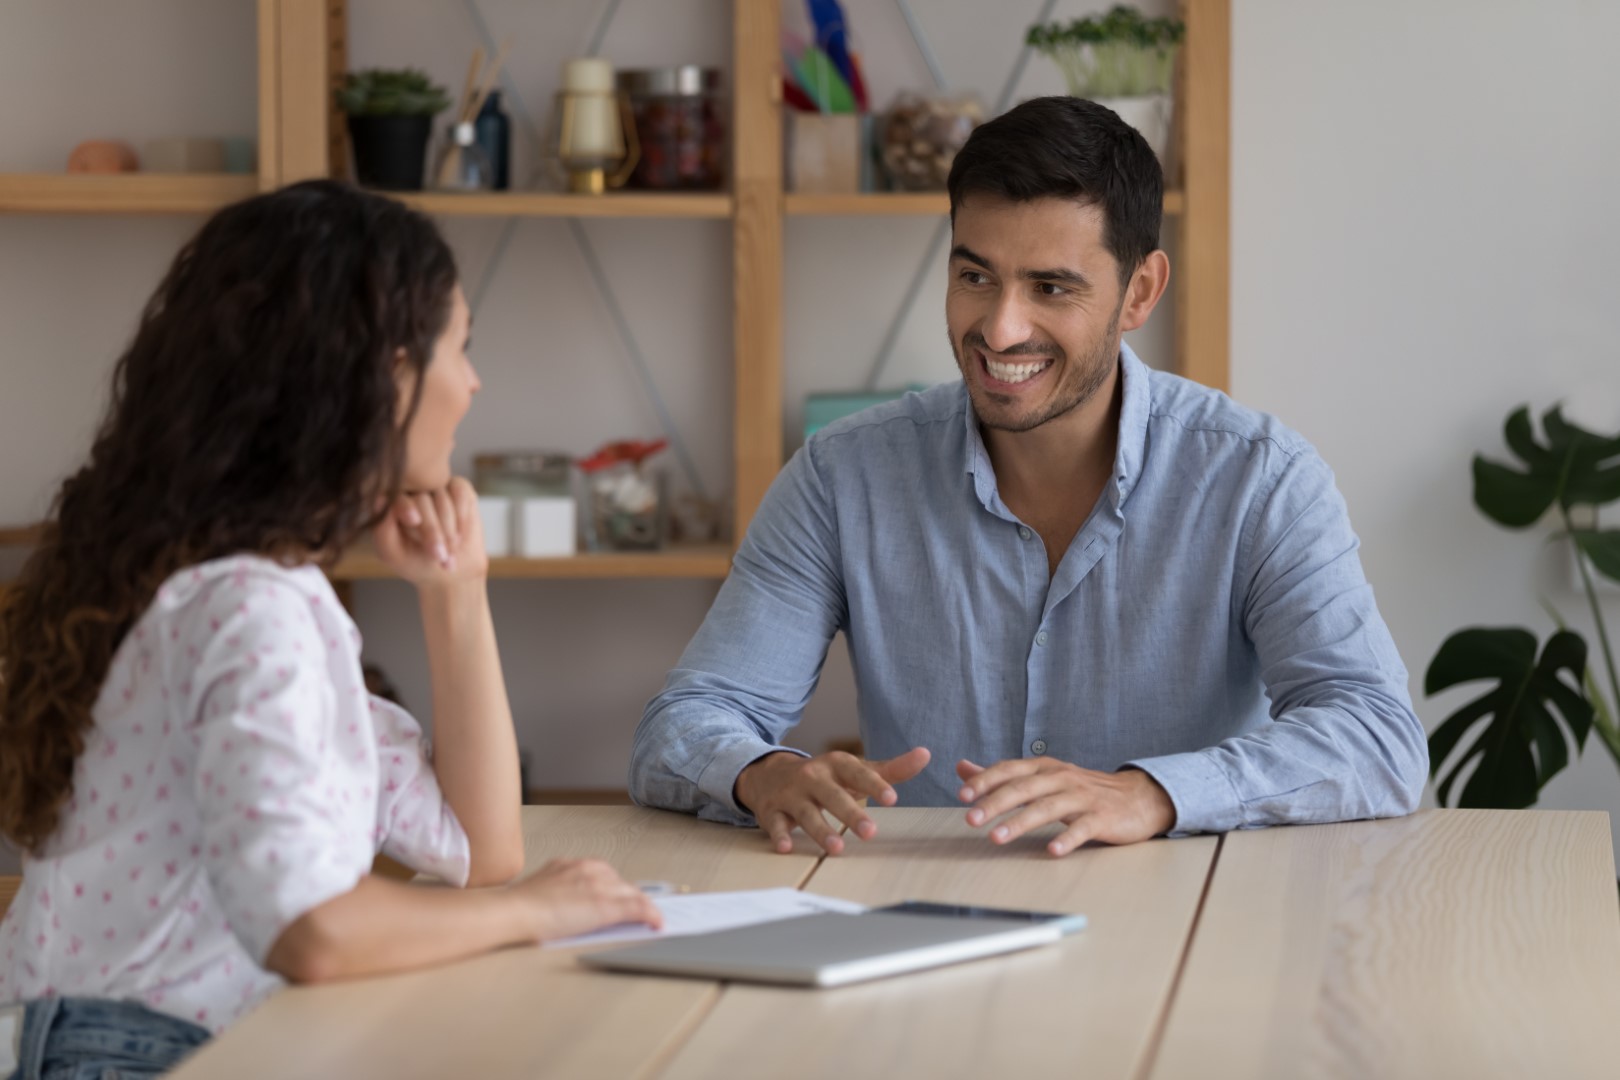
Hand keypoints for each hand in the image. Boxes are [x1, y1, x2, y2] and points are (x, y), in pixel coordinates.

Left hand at [372, 477, 487, 585]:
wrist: (453, 569)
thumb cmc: (417, 562)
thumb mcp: (392, 553)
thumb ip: (382, 529)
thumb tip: (381, 499)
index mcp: (389, 504)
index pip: (396, 497)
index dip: (406, 507)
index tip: (414, 521)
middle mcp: (411, 491)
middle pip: (421, 499)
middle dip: (432, 529)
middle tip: (438, 555)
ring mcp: (435, 488)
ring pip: (442, 498)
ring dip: (448, 529)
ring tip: (449, 552)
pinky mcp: (458, 488)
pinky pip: (460, 492)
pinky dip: (461, 516)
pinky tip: (459, 534)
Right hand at [508, 858, 663, 942]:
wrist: (513, 912)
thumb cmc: (518, 908)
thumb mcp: (542, 891)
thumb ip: (559, 891)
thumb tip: (570, 906)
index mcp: (571, 865)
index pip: (604, 875)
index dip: (615, 890)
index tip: (619, 898)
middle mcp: (588, 869)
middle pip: (620, 883)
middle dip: (629, 898)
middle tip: (638, 914)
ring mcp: (599, 885)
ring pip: (632, 893)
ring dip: (642, 907)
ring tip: (650, 920)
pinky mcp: (606, 904)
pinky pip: (638, 907)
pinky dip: (651, 915)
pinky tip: (657, 923)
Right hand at [735, 747, 931, 854]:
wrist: (769, 774)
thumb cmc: (823, 777)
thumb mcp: (853, 770)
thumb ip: (889, 769)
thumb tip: (925, 755)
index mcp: (835, 765)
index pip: (857, 772)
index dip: (874, 784)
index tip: (892, 798)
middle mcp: (812, 777)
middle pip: (833, 796)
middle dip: (851, 813)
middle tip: (871, 832)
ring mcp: (791, 794)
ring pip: (806, 813)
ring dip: (821, 830)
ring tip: (837, 848)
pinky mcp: (771, 811)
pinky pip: (775, 824)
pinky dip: (779, 835)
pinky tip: (786, 847)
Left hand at [956, 758, 1175, 856]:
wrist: (1138, 797)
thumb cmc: (1083, 790)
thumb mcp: (1043, 777)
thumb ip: (1003, 775)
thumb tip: (962, 768)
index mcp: (1045, 768)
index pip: (1010, 769)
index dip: (985, 781)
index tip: (962, 795)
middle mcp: (1062, 778)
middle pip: (1024, 788)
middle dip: (995, 803)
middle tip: (970, 819)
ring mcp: (1083, 797)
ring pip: (1047, 807)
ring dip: (1020, 822)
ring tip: (997, 838)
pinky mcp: (1102, 817)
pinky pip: (1082, 828)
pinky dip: (1066, 839)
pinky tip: (1051, 851)